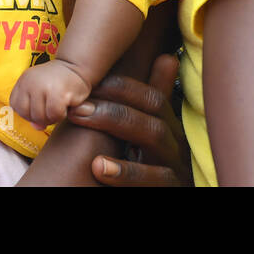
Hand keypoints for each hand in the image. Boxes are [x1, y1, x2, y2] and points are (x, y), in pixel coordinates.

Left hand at [10, 59, 91, 128]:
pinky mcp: (58, 93)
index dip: (27, 112)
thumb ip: (34, 109)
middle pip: (27, 114)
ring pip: (40, 117)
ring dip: (51, 118)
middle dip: (40, 118)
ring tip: (59, 108)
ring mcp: (44, 86)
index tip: (40, 107)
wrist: (76, 65)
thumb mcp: (40, 91)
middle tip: (52, 110)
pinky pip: (54, 115)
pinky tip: (66, 107)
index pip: (15, 105)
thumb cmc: (58, 81)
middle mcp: (31, 82)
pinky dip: (61, 116)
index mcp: (24, 80)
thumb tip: (37, 127)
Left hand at [67, 53, 190, 186]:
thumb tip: (164, 57)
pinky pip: (155, 179)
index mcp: (167, 127)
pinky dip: (126, 172)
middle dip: (113, 104)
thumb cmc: (141, 171)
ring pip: (155, 137)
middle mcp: (176, 143)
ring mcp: (177, 167)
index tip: (89, 83)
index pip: (151, 96)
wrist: (149, 196)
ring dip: (116, 124)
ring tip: (81, 119)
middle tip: (76, 105)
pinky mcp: (173, 188)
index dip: (121, 87)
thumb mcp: (137, 139)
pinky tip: (99, 167)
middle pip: (153, 112)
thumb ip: (140, 106)